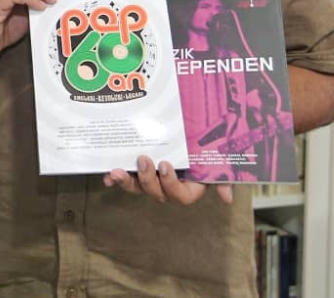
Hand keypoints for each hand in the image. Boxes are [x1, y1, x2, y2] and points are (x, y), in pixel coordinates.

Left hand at [103, 155, 232, 204]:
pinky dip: (114, 178)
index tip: (166, 164)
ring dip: (125, 181)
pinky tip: (106, 175)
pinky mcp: (137, 170)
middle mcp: (167, 186)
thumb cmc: (205, 151)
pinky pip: (125, 177)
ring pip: (137, 187)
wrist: (192, 134)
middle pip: (155, 193)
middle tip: (143, 158)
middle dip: (147, 179)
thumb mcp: (217, 161)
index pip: (180, 196)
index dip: (170, 183)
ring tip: (115, 171)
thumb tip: (227, 199)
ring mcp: (150, 179)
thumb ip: (223, 178)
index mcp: (188, 187)